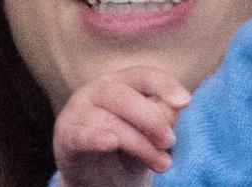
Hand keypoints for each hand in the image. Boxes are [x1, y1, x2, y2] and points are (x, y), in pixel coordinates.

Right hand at [53, 65, 191, 186]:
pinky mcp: (65, 137)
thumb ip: (161, 118)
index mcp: (121, 82)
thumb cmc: (127, 148)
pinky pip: (80, 135)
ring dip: (139, 143)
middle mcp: (96, 90)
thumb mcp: (149, 133)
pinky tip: (111, 143)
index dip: (164, 85)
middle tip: (170, 142)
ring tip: (161, 162)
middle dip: (152, 119)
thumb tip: (174, 109)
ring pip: (108, 121)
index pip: (143, 75)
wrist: (97, 178)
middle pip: (123, 95)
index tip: (186, 102)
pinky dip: (96, 138)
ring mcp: (77, 112)